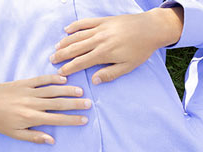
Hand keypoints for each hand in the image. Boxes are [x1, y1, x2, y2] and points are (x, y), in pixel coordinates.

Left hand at [0, 75, 90, 143]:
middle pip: (59, 103)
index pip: (57, 119)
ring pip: (52, 90)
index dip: (72, 120)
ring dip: (68, 90)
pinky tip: (63, 79)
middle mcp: (32, 104)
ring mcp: (28, 91)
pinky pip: (40, 79)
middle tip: (89, 104)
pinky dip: (52, 78)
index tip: (84, 120)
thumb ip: (34, 137)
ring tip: (81, 91)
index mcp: (31, 118)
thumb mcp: (15, 134)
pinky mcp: (23, 83)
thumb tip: (51, 140)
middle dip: (75, 104)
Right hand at [51, 7, 183, 84]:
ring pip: (77, 35)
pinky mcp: (103, 21)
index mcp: (104, 54)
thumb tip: (95, 81)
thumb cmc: (140, 50)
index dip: (69, 67)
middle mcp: (99, 40)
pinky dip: (75, 26)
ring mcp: (100, 29)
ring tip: (56, 48)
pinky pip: (85, 23)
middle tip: (52, 60)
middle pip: (75, 48)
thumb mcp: (128, 66)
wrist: (150, 28)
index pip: (81, 62)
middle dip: (62, 55)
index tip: (60, 72)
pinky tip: (67, 30)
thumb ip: (110, 74)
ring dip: (65, 42)